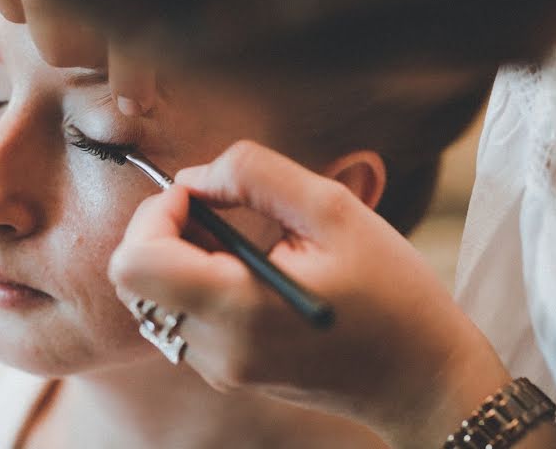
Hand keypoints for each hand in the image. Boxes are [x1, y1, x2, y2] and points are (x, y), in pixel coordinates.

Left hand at [109, 140, 512, 446]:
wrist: (423, 379)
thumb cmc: (392, 293)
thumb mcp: (333, 209)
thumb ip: (253, 175)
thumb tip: (191, 179)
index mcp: (239, 309)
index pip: (135, 263)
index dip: (154, 214)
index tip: (198, 195)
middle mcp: (218, 350)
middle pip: (132, 282)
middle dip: (159, 231)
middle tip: (212, 210)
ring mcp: (220, 369)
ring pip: (150, 300)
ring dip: (174, 256)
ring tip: (234, 240)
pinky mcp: (228, 373)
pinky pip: (178, 319)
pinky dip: (191, 283)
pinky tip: (242, 269)